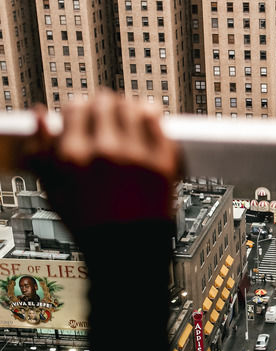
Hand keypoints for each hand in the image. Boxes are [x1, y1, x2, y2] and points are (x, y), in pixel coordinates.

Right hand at [22, 90, 180, 234]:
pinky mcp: (162, 158)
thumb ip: (40, 150)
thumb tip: (39, 115)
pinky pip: (155, 118)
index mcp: (74, 156)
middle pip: (103, 102)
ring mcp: (136, 153)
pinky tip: (143, 125)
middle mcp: (105, 150)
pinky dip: (148, 116)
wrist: (127, 249)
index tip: (83, 119)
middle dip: (101, 109)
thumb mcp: (53, 190)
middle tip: (105, 120)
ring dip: (125, 109)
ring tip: (124, 121)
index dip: (78, 113)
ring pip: (130, 105)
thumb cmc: (89, 223)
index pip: (75, 108)